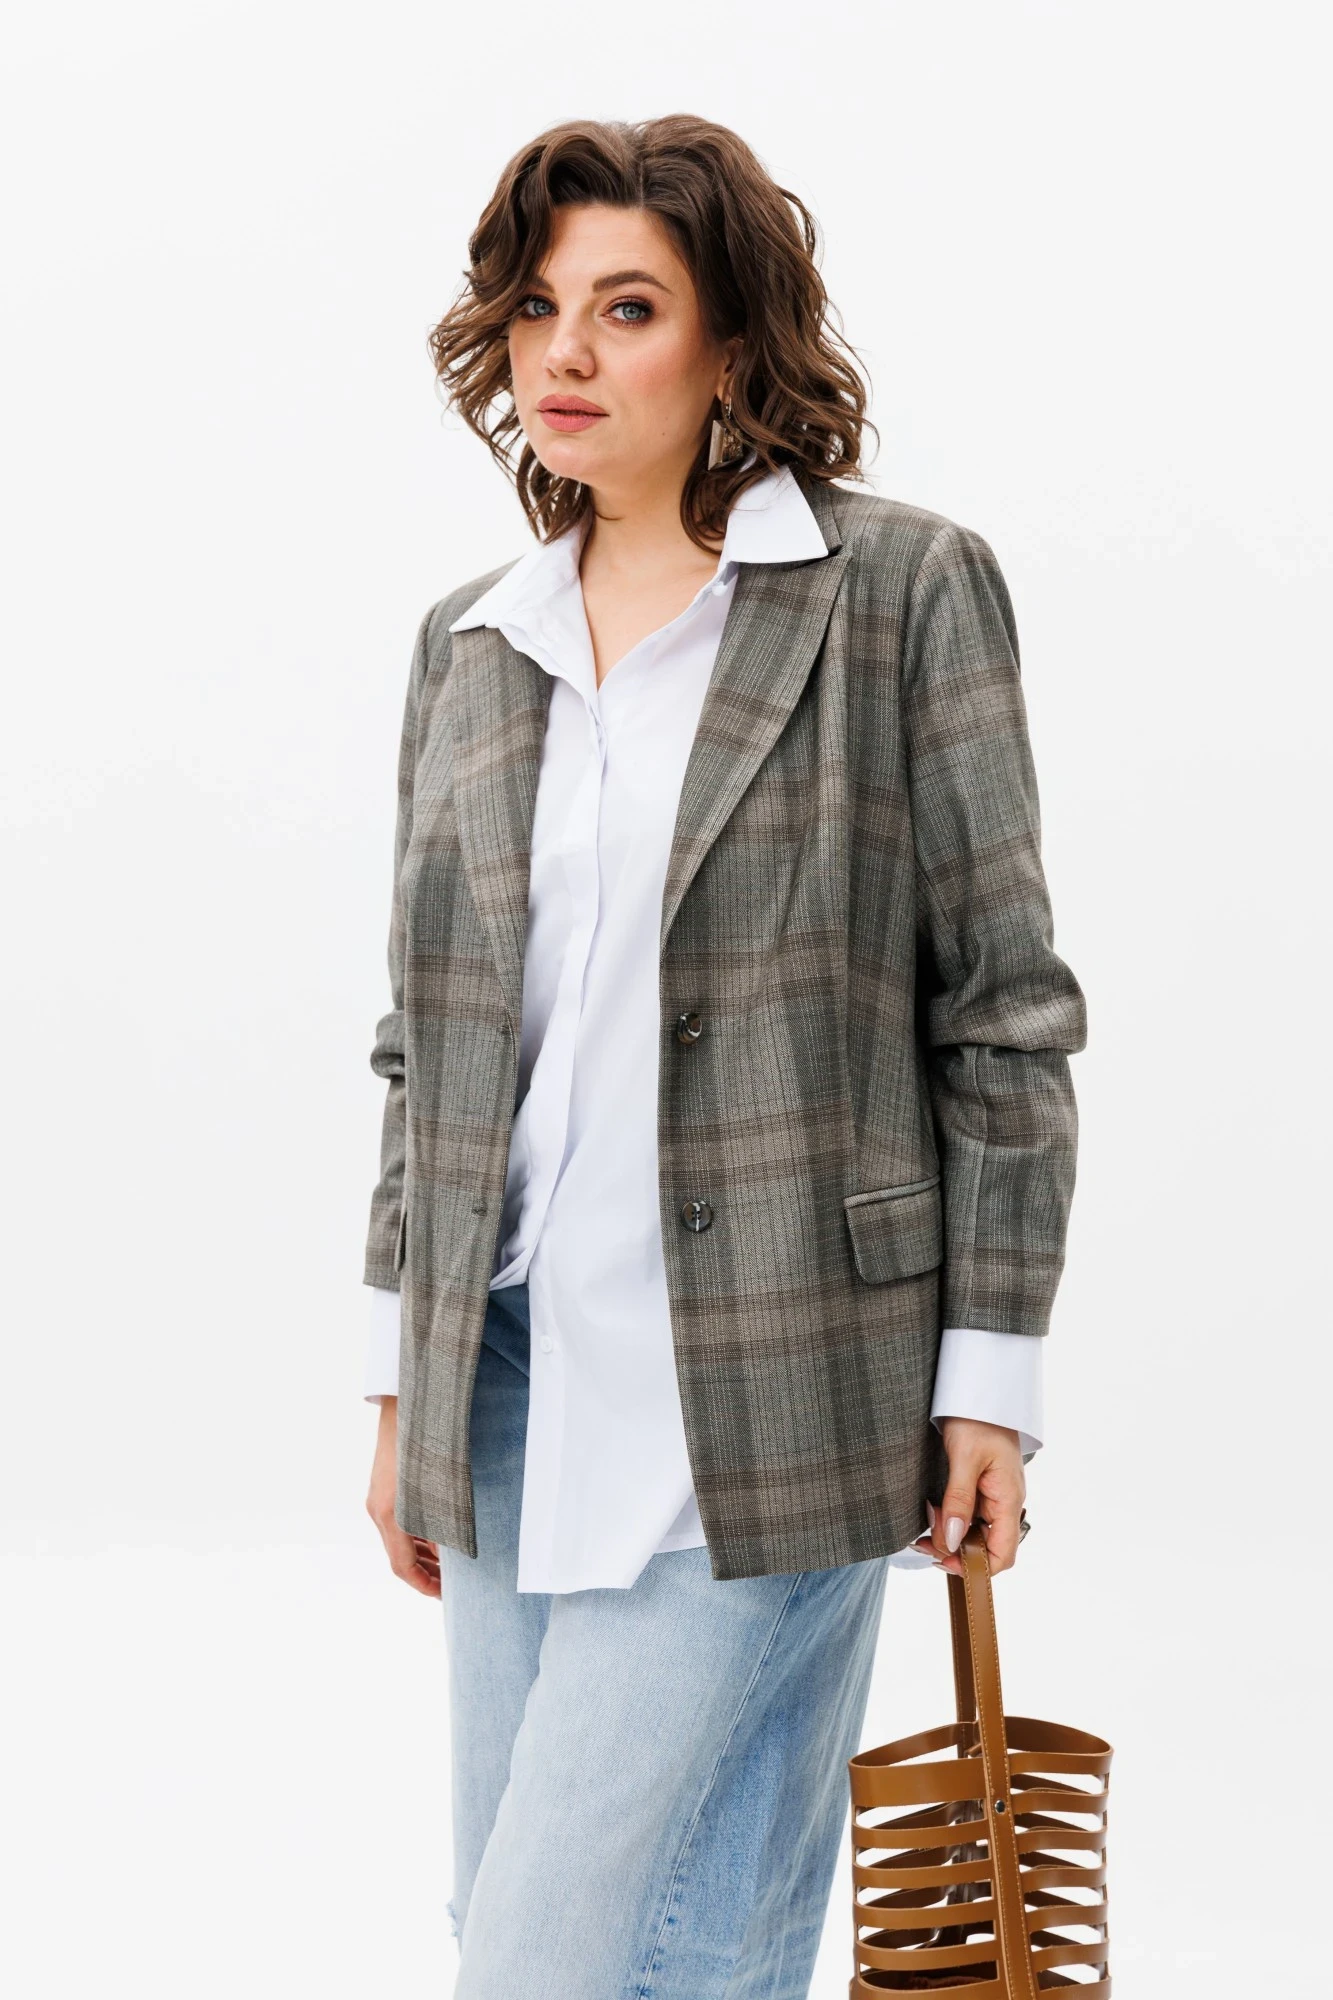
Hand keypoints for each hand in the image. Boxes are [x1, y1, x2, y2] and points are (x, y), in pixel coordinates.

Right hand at [365, 1397, 440, 1596]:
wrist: (406, 1402)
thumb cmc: (427, 1441)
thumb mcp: (441, 1487)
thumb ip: (443, 1522)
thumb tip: (454, 1551)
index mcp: (390, 1514)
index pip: (402, 1567)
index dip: (424, 1586)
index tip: (445, 1595)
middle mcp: (378, 1509)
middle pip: (399, 1556)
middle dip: (426, 1573)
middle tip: (453, 1585)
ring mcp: (379, 1498)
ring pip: (399, 1539)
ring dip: (423, 1555)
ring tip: (450, 1565)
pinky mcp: (384, 1486)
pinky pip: (399, 1522)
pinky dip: (418, 1534)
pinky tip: (440, 1535)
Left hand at [914, 1417, 1025, 1577]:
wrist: (978, 1390)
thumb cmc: (977, 1419)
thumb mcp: (964, 1459)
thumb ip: (958, 1501)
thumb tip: (953, 1540)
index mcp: (1008, 1500)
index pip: (1002, 1555)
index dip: (975, 1566)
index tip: (943, 1561)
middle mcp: (1004, 1503)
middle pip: (984, 1546)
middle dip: (954, 1549)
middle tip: (922, 1541)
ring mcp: (993, 1496)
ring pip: (973, 1532)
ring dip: (949, 1534)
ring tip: (924, 1523)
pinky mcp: (981, 1487)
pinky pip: (968, 1514)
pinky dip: (950, 1518)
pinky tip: (933, 1512)